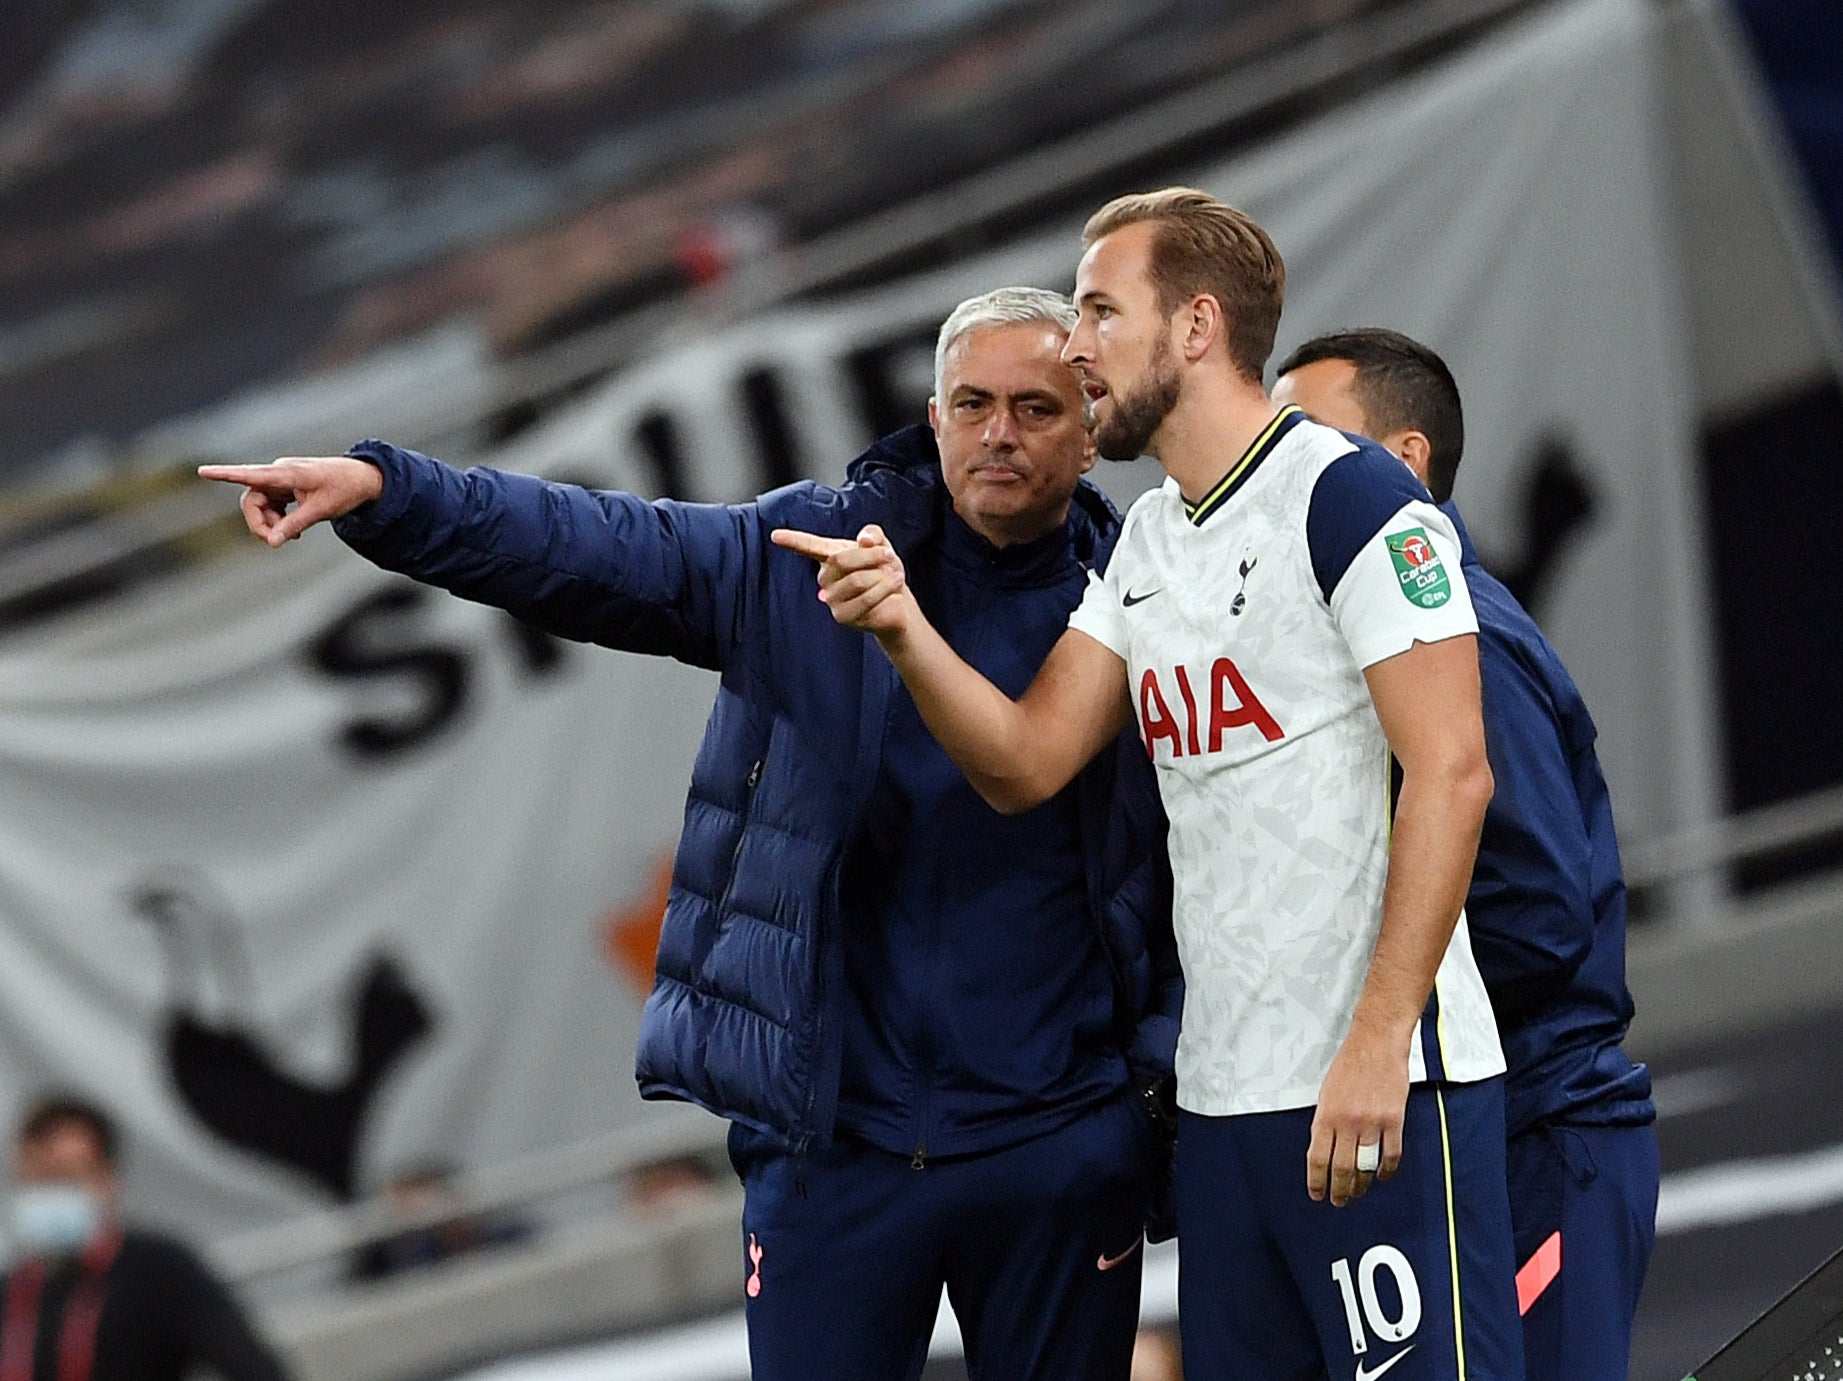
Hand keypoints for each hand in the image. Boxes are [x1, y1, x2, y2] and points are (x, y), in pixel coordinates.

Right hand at [197, 457, 384, 546]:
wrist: (361, 479)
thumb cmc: (343, 490)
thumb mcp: (321, 511)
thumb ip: (294, 525)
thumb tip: (272, 543)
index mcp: (287, 473)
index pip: (251, 475)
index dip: (225, 475)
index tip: (203, 472)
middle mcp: (278, 474)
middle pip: (251, 500)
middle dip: (259, 524)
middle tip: (276, 542)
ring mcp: (280, 480)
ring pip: (259, 506)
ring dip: (270, 524)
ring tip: (293, 536)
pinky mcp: (284, 488)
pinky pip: (269, 506)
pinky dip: (277, 521)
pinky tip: (293, 532)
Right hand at [771, 524, 914, 637]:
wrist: (897, 602)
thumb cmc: (884, 571)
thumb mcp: (882, 546)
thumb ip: (873, 534)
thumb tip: (864, 540)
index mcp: (829, 556)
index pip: (808, 547)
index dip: (793, 541)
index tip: (775, 535)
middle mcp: (825, 578)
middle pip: (842, 560)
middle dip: (871, 556)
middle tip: (889, 556)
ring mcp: (831, 598)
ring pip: (856, 580)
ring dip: (882, 575)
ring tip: (894, 575)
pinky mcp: (842, 616)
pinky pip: (865, 599)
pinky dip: (885, 588)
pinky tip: (896, 583)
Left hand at [1306, 1021, 1408, 1205]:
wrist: (1376, 1043)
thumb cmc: (1349, 1065)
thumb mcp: (1327, 1092)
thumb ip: (1326, 1122)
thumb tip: (1325, 1152)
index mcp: (1326, 1114)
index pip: (1317, 1158)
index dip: (1316, 1181)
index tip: (1317, 1195)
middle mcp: (1347, 1121)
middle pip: (1342, 1168)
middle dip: (1340, 1190)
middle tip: (1339, 1202)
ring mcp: (1372, 1122)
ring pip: (1366, 1166)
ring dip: (1361, 1185)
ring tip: (1359, 1193)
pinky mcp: (1394, 1120)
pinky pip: (1391, 1155)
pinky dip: (1386, 1171)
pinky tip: (1381, 1176)